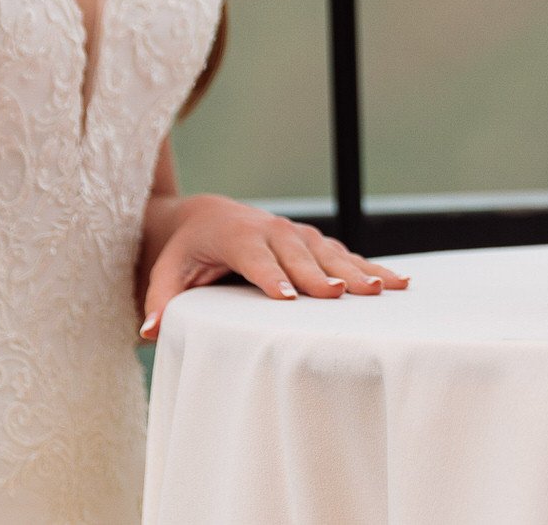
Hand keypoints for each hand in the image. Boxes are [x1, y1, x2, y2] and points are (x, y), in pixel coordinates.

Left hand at [137, 193, 407, 340]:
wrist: (208, 215)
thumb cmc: (187, 250)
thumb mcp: (167, 270)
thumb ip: (161, 299)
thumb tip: (149, 332)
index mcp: (236, 237)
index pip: (254, 258)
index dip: (271, 277)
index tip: (287, 298)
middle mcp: (271, 230)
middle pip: (298, 254)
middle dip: (319, 274)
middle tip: (339, 294)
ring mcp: (296, 233)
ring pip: (329, 251)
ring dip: (356, 270)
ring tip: (382, 289)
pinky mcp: (313, 241)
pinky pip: (344, 254)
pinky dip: (370, 267)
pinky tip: (398, 283)